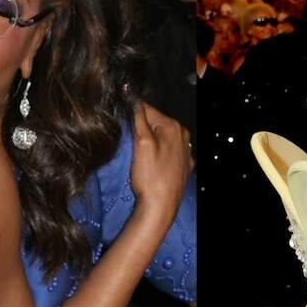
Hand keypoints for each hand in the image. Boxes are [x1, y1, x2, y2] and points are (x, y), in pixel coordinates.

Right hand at [129, 101, 191, 228]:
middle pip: (156, 123)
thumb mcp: (141, 143)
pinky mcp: (183, 166)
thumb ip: (139, 118)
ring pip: (162, 138)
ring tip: (139, 153)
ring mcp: (185, 152)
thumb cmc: (150, 175)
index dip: (132, 114)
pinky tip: (152, 162)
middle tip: (130, 141)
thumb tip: (134, 100)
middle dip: (142, 128)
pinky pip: (168, 152)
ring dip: (151, 141)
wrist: (161, 206)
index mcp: (174, 127)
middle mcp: (184, 136)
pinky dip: (159, 153)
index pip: (148, 109)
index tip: (121, 121)